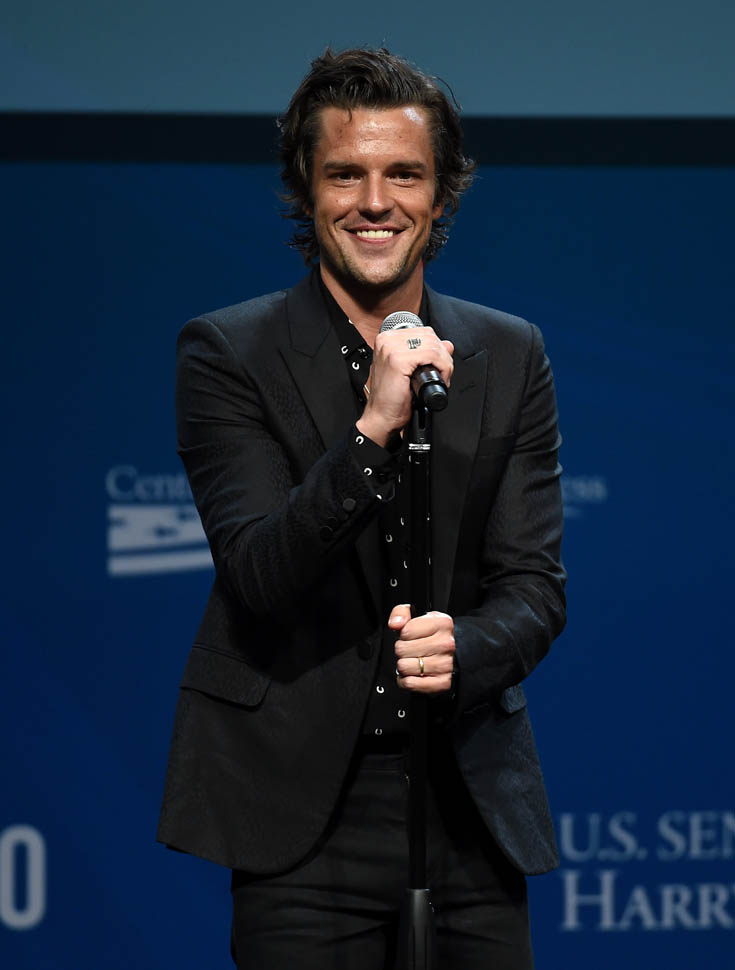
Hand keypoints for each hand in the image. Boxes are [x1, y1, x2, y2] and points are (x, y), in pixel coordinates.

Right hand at [356, 329, 453, 446]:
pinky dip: (442, 368)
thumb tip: (448, 344)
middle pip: (429, 336)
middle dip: (443, 356)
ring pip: (433, 345)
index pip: (424, 332)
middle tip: (443, 374)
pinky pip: (431, 355)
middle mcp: (387, 340)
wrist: (382, 417)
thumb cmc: (392, 398)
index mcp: (388, 339)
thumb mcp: (412, 370)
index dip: (437, 348)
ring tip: (441, 379)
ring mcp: (391, 348)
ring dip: (444, 363)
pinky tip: (439, 380)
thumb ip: (427, 354)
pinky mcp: (398, 359)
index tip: (440, 365)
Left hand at [389, 605, 454, 693]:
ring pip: (404, 667)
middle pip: (402, 650)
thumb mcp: (419, 616)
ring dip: (404, 665)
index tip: (410, 636)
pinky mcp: (442, 682)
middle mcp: (446, 644)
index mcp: (442, 624)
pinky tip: (413, 674)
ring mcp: (445, 664)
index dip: (403, 634)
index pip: (406, 631)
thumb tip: (395, 624)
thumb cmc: (435, 635)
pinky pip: (410, 683)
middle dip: (402, 650)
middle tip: (411, 650)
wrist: (456, 654)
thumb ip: (402, 612)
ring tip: (414, 661)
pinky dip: (406, 681)